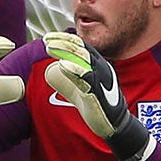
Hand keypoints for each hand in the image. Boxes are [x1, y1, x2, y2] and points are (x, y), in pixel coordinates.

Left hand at [42, 31, 153, 160]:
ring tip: (51, 47)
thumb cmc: (97, 104)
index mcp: (96, 64)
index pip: (79, 46)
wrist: (114, 123)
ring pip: (84, 58)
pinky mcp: (99, 91)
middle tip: (46, 39)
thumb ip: (67, 78)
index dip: (64, 39)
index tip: (48, 38)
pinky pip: (87, 77)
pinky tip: (63, 64)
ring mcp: (100, 78)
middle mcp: (100, 67)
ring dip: (66, 51)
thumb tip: (50, 71)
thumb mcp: (79, 87)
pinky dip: (75, 69)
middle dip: (63, 41)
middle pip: (81, 48)